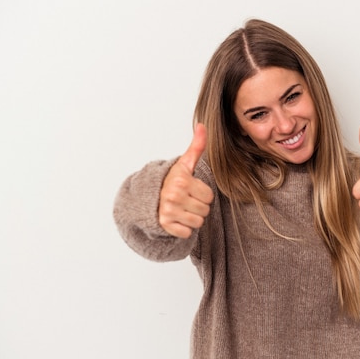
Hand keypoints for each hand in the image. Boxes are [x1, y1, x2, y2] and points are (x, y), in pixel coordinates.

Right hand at [159, 123, 213, 237]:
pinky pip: (187, 233)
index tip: (191, 189)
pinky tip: (176, 219)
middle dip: (198, 206)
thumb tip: (202, 125)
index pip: (209, 196)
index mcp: (181, 180)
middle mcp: (174, 196)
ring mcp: (168, 211)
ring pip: (198, 222)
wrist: (150, 197)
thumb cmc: (173, 180)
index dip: (202, 193)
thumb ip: (197, 147)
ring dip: (192, 217)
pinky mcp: (165, 225)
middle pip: (205, 210)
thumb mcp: (185, 164)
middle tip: (186, 200)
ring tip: (182, 208)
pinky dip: (183, 228)